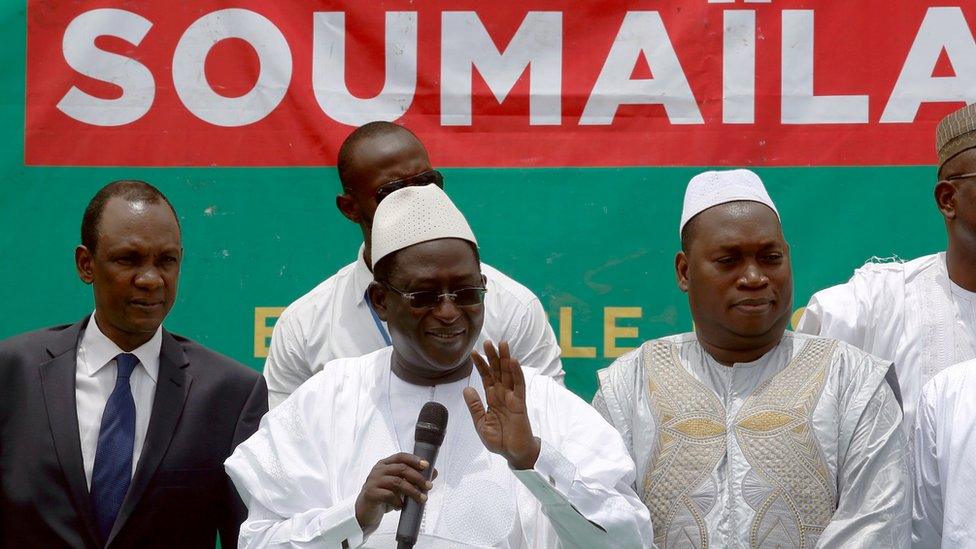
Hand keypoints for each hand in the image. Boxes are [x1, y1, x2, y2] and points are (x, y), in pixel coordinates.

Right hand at [354, 453, 435, 534]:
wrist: (365, 512)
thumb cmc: (383, 496)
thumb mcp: (399, 486)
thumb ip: (413, 479)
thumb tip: (434, 473)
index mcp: (385, 464)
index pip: (401, 457)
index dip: (414, 459)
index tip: (426, 466)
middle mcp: (378, 470)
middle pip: (401, 469)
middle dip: (418, 477)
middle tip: (429, 486)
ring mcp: (373, 481)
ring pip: (396, 482)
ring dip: (412, 491)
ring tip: (421, 499)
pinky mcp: (370, 493)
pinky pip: (388, 495)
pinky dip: (398, 501)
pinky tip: (402, 506)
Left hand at [463, 341, 540, 469]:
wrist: (513, 453)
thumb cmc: (499, 439)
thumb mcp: (481, 423)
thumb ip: (475, 406)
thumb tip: (467, 388)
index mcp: (492, 398)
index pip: (486, 377)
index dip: (480, 365)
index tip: (473, 352)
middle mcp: (502, 394)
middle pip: (498, 371)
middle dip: (492, 356)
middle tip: (487, 341)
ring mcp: (512, 397)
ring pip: (509, 374)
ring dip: (505, 359)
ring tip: (501, 344)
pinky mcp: (520, 403)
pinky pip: (519, 385)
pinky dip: (517, 373)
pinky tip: (513, 361)